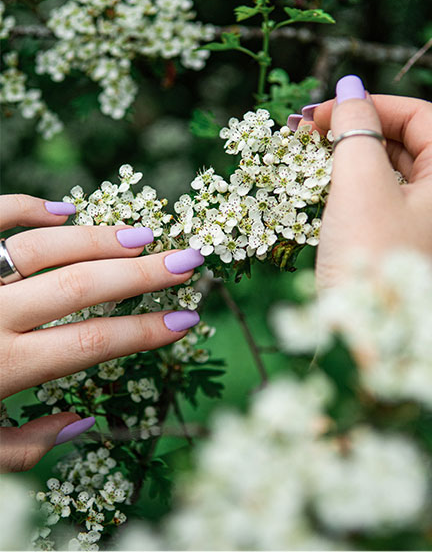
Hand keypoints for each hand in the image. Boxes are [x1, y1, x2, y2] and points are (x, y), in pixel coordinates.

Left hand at [0, 194, 203, 470]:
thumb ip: (24, 448)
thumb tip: (84, 422)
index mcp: (1, 369)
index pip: (96, 342)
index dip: (147, 332)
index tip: (187, 319)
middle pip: (84, 286)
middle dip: (144, 274)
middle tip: (188, 259)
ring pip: (45, 246)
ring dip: (99, 238)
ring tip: (142, 235)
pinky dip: (26, 208)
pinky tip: (64, 211)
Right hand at [291, 75, 431, 287]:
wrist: (360, 343)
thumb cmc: (367, 261)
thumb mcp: (360, 187)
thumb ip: (355, 130)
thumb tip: (349, 88)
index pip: (421, 120)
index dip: (374, 104)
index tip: (325, 110)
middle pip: (405, 145)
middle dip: (358, 129)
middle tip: (309, 129)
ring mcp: (420, 228)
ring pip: (388, 173)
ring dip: (349, 157)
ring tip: (308, 153)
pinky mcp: (393, 247)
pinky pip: (376, 202)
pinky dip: (349, 186)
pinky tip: (321, 186)